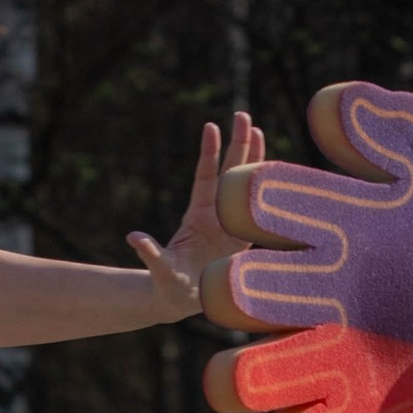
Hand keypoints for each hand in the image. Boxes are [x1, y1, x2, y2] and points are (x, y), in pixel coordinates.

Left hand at [128, 111, 264, 315]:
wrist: (182, 297)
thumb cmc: (168, 284)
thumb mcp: (160, 269)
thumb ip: (151, 253)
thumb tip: (134, 238)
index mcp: (197, 216)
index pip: (205, 177)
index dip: (209, 153)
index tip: (211, 127)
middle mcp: (215, 213)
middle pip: (229, 171)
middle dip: (238, 143)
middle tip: (243, 114)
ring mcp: (230, 223)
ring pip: (246, 185)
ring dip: (254, 158)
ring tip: (259, 130)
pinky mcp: (243, 239)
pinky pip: (259, 212)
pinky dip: (269, 193)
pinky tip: (278, 174)